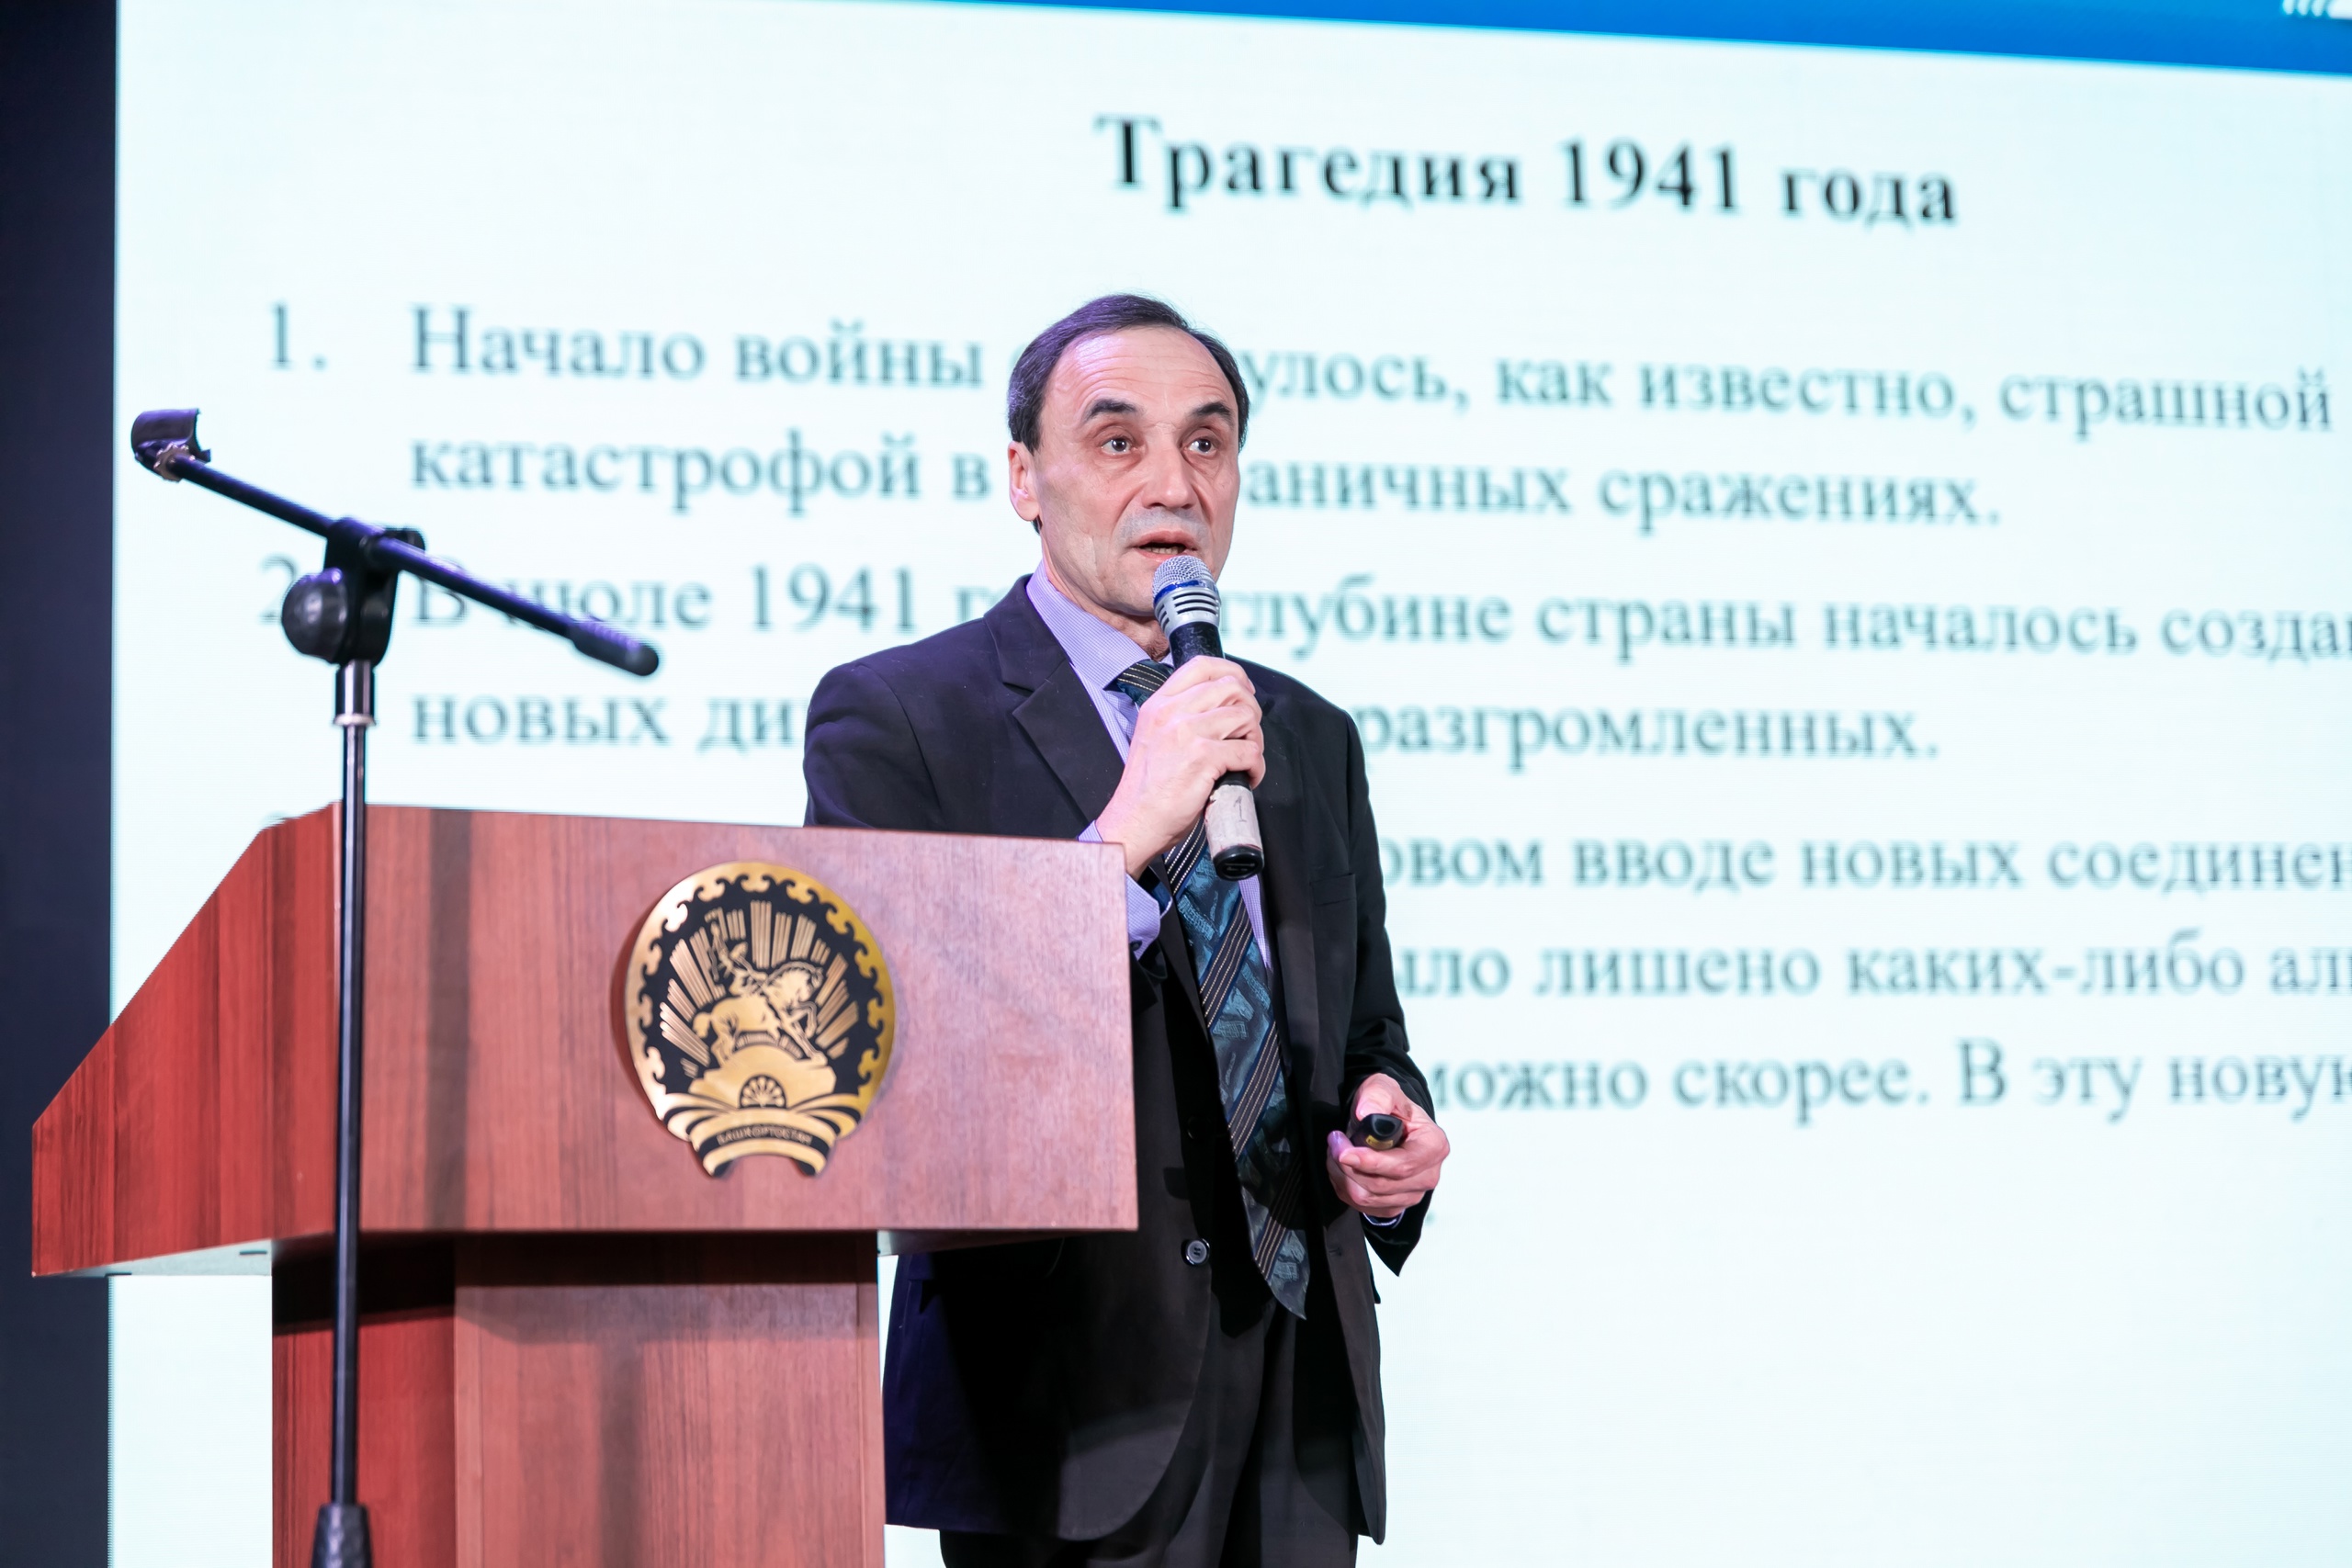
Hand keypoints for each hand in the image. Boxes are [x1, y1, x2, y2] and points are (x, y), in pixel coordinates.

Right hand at [1094, 656, 1263, 878]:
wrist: (1134, 822)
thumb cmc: (1147, 789)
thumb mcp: (1154, 737)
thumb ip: (1179, 717)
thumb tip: (1220, 709)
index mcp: (1159, 704)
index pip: (1203, 666)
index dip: (1233, 674)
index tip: (1244, 692)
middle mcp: (1172, 712)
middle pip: (1231, 688)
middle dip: (1251, 712)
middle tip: (1247, 736)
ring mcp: (1187, 732)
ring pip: (1245, 717)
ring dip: (1255, 740)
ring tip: (1245, 760)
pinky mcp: (1202, 757)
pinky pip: (1249, 752)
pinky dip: (1256, 767)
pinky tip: (1246, 777)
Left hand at [1325, 1073, 1447, 1220]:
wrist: (1386, 1121)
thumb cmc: (1388, 1106)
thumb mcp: (1383, 1088)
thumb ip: (1377, 1096)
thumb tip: (1365, 1112)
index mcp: (1434, 1146)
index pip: (1402, 1165)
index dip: (1370, 1162)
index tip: (1344, 1152)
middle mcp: (1428, 1175)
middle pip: (1381, 1185)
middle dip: (1348, 1166)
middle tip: (1334, 1142)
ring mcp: (1413, 1194)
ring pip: (1367, 1198)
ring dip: (1343, 1175)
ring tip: (1337, 1151)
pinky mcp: (1395, 1205)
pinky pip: (1363, 1206)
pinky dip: (1345, 1188)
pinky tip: (1344, 1167)